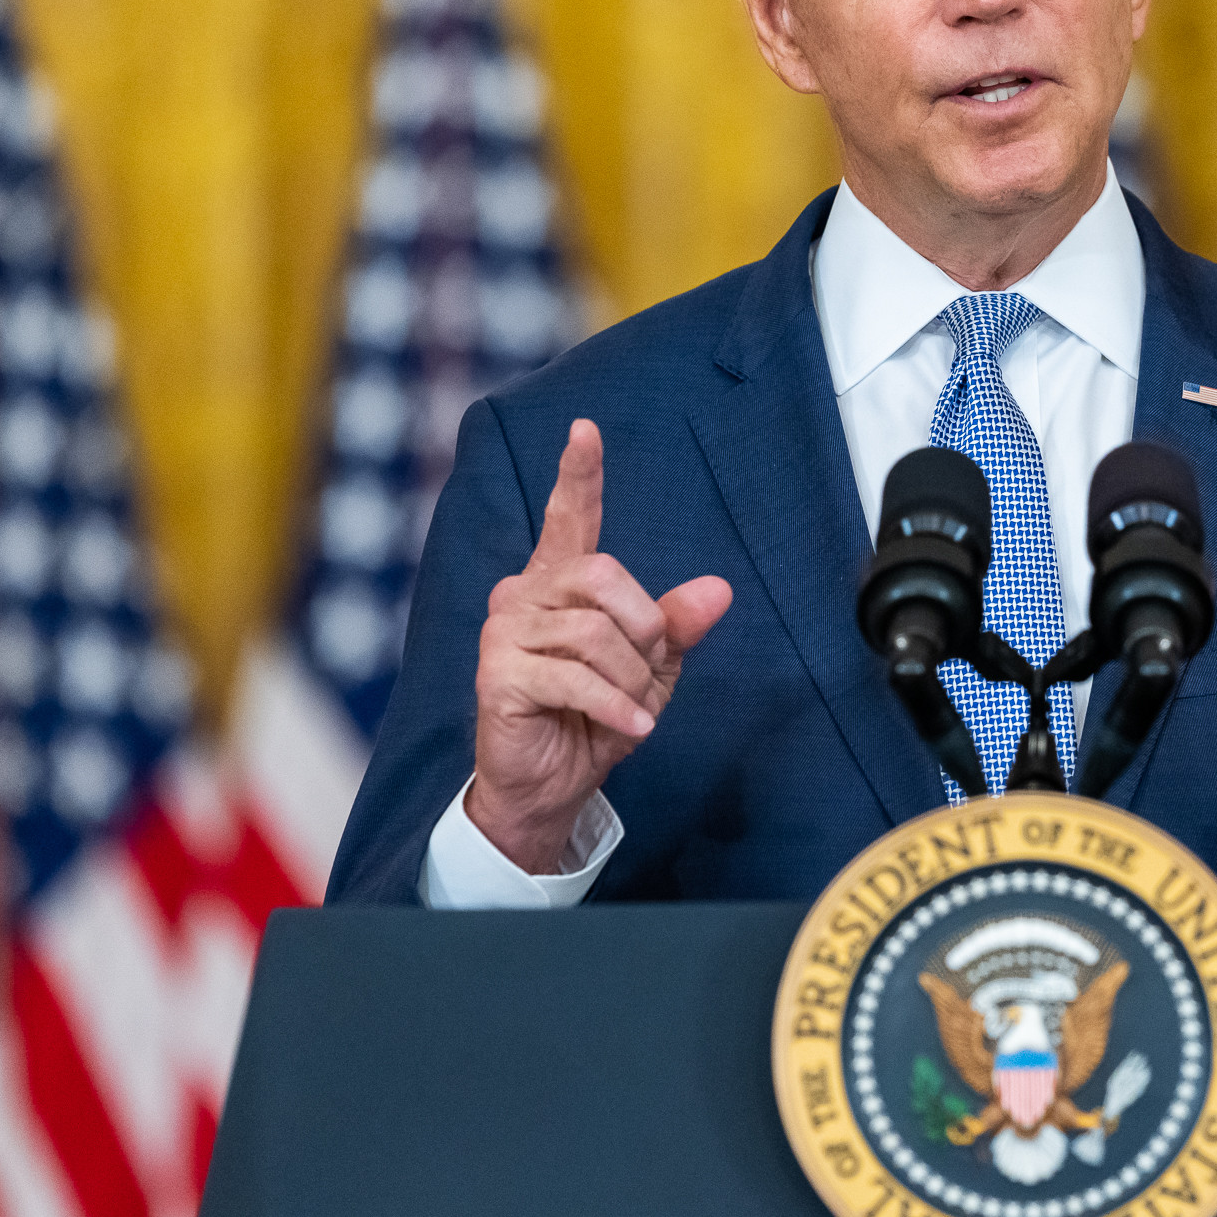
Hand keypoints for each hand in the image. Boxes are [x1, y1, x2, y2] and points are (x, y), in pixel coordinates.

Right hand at [467, 420, 731, 873]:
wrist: (551, 785)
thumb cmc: (595, 719)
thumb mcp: (651, 671)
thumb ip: (676, 626)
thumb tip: (718, 590)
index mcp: (559, 584)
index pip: (569, 518)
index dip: (579, 475)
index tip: (586, 430)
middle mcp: (523, 595)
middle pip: (602, 575)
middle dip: (644, 627)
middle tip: (649, 673)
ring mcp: (504, 633)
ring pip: (593, 632)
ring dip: (631, 680)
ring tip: (631, 710)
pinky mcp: (497, 675)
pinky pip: (574, 676)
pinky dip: (615, 706)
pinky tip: (634, 729)